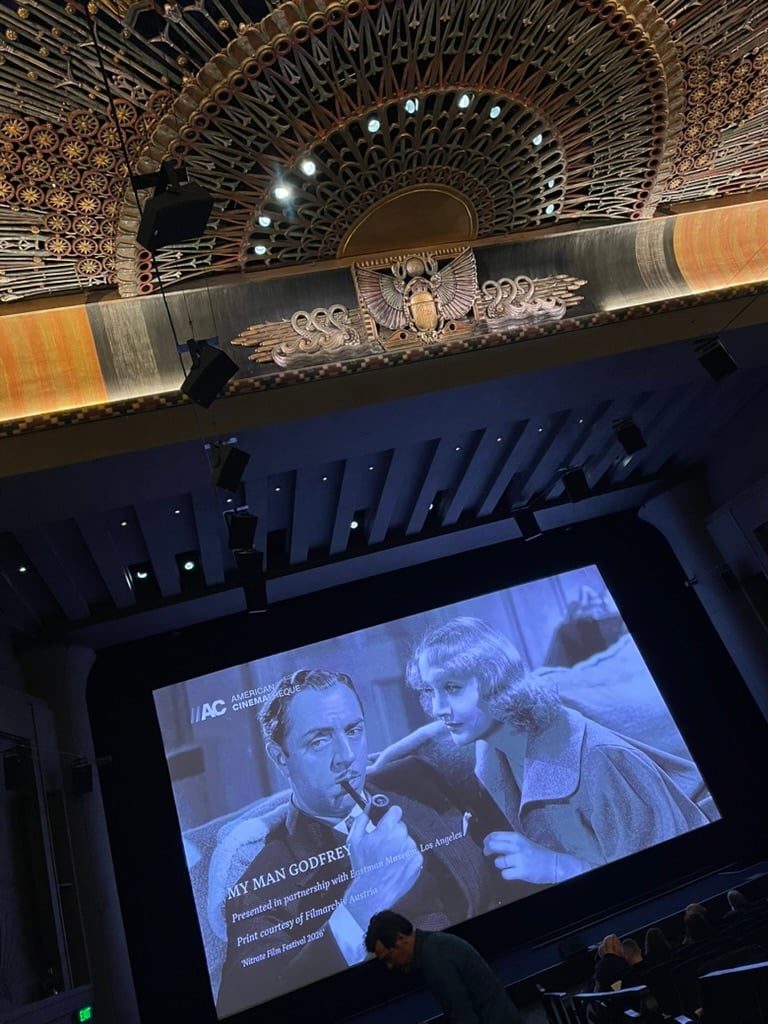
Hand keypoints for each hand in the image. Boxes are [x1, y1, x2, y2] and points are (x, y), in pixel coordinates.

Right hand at [344, 805, 422, 926]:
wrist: (373, 891)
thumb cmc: (363, 867)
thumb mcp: (354, 841)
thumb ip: (361, 819)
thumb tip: (368, 807)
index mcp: (386, 830)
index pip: (396, 811)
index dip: (390, 816)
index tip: (387, 821)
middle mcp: (401, 838)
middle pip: (401, 826)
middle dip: (393, 832)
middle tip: (384, 845)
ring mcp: (411, 850)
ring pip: (407, 839)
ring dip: (400, 845)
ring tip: (389, 858)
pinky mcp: (417, 861)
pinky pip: (413, 852)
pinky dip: (406, 857)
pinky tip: (396, 865)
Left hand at [483, 831, 590, 884]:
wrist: (553, 864)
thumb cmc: (537, 853)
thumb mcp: (522, 841)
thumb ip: (508, 841)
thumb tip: (490, 842)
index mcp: (516, 837)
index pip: (494, 835)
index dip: (486, 841)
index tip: (486, 844)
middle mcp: (517, 846)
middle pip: (492, 845)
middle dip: (487, 851)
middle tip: (488, 854)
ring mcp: (519, 859)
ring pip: (498, 862)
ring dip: (500, 865)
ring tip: (508, 865)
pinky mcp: (522, 871)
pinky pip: (505, 874)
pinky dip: (506, 875)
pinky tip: (512, 872)